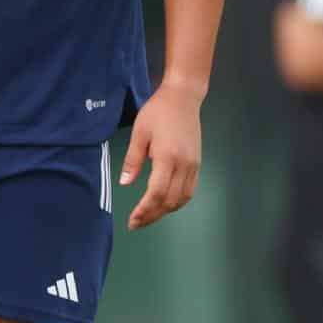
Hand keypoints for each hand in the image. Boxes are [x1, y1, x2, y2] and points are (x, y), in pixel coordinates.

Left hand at [121, 85, 201, 230]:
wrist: (183, 98)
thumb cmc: (158, 112)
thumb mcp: (139, 133)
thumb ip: (133, 160)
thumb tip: (125, 183)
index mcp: (168, 157)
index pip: (156, 193)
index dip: (144, 210)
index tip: (132, 220)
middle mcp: (184, 165)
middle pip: (169, 200)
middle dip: (152, 215)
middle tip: (136, 224)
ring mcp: (194, 165)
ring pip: (182, 198)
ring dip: (165, 211)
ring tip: (148, 217)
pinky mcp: (197, 164)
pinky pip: (189, 190)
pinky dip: (177, 202)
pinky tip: (164, 204)